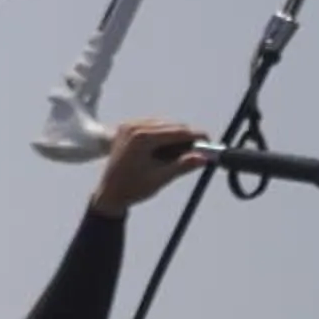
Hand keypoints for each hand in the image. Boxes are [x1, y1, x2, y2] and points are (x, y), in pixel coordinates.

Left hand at [90, 119, 205, 215]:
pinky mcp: (127, 128)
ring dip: (175, 138)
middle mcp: (134, 127)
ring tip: (179, 157)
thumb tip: (204, 158)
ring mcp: (129, 126)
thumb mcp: (160, 178)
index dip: (197, 137)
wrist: (109, 194)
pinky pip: (153, 127)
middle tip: (198, 154)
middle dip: (187, 139)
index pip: (177, 132)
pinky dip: (163, 136)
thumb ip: (183, 166)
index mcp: (141, 138)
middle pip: (172, 126)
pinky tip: (165, 152)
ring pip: (164, 125)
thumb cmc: (132, 189)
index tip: (210, 145)